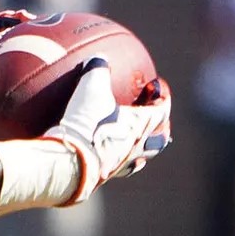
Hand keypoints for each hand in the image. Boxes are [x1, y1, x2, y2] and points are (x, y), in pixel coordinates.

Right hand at [45, 60, 171, 202]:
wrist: (70, 161)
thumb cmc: (87, 124)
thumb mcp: (90, 89)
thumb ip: (96, 70)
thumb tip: (98, 58)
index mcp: (139, 125)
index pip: (161, 111)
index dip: (163, 98)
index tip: (160, 87)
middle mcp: (135, 147)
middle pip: (158, 141)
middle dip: (161, 130)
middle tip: (159, 123)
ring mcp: (120, 165)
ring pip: (139, 160)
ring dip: (142, 151)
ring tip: (137, 145)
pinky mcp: (103, 177)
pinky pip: (114, 169)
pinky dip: (115, 162)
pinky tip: (105, 159)